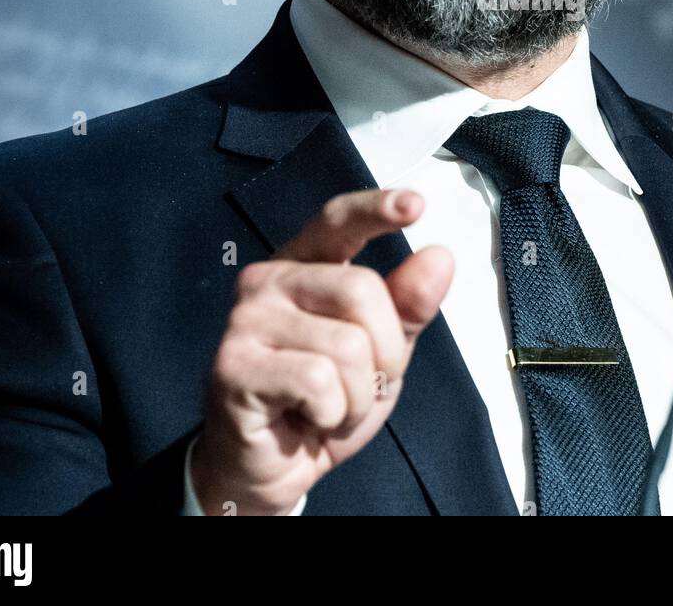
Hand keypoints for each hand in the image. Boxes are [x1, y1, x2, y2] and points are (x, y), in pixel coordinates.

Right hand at [190, 188, 452, 514]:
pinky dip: (332, 413)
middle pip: (362, 290)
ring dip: (357, 394)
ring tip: (329, 407)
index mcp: (305, 264)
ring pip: (347, 344)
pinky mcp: (233, 365)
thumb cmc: (323, 401)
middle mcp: (269, 279)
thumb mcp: (383, 352)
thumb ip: (409, 305)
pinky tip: (307, 419)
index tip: (414, 204)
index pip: (338, 222)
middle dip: (385, 352)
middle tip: (361, 386)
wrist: (274, 467)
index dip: (375, 209)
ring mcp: (246, 319)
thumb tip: (439, 257)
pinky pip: (318, 382)